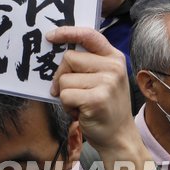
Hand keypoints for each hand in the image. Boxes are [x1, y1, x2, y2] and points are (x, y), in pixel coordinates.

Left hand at [47, 26, 132, 150]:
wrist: (119, 136)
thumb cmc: (104, 106)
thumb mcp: (102, 78)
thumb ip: (87, 62)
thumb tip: (56, 49)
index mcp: (114, 57)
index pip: (89, 35)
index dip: (67, 32)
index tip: (50, 36)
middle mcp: (113, 67)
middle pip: (68, 58)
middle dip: (63, 76)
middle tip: (76, 92)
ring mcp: (107, 82)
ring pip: (64, 79)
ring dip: (65, 94)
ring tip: (82, 103)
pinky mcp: (97, 98)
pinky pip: (64, 94)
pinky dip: (66, 106)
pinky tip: (81, 112)